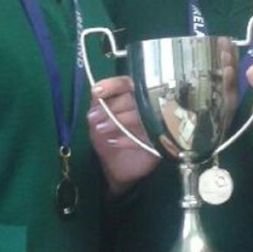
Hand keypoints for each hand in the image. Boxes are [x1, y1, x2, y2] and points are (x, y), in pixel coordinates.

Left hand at [87, 76, 158, 193]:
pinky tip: (114, 142)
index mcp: (132, 97)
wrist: (119, 167)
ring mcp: (155, 125)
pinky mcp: (159, 143)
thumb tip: (95, 94)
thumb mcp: (98, 121)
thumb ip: (97, 106)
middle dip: (110, 107)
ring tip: (101, 129)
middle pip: (132, 99)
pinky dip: (127, 139)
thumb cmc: (109, 137)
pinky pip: (145, 137)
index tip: (96, 92)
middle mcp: (147, 107)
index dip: (112, 85)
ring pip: (139, 116)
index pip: (126, 83)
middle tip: (93, 117)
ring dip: (116, 121)